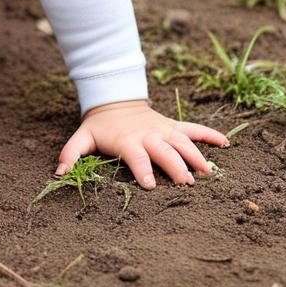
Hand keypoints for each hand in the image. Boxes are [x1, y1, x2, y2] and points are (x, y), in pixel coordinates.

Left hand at [57, 99, 227, 188]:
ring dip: (197, 156)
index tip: (151, 186)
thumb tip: (59, 173)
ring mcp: (164, 130)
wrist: (115, 100)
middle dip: (177, 168)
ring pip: (184, 142)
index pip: (137, 157)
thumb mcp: (82, 138)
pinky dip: (211, 134)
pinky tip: (226, 144)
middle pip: (166, 152)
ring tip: (210, 173)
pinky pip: (195, 129)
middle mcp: (149, 135)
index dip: (143, 171)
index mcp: (128, 141)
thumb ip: (70, 154)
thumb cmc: (100, 126)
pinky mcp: (174, 126)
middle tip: (188, 185)